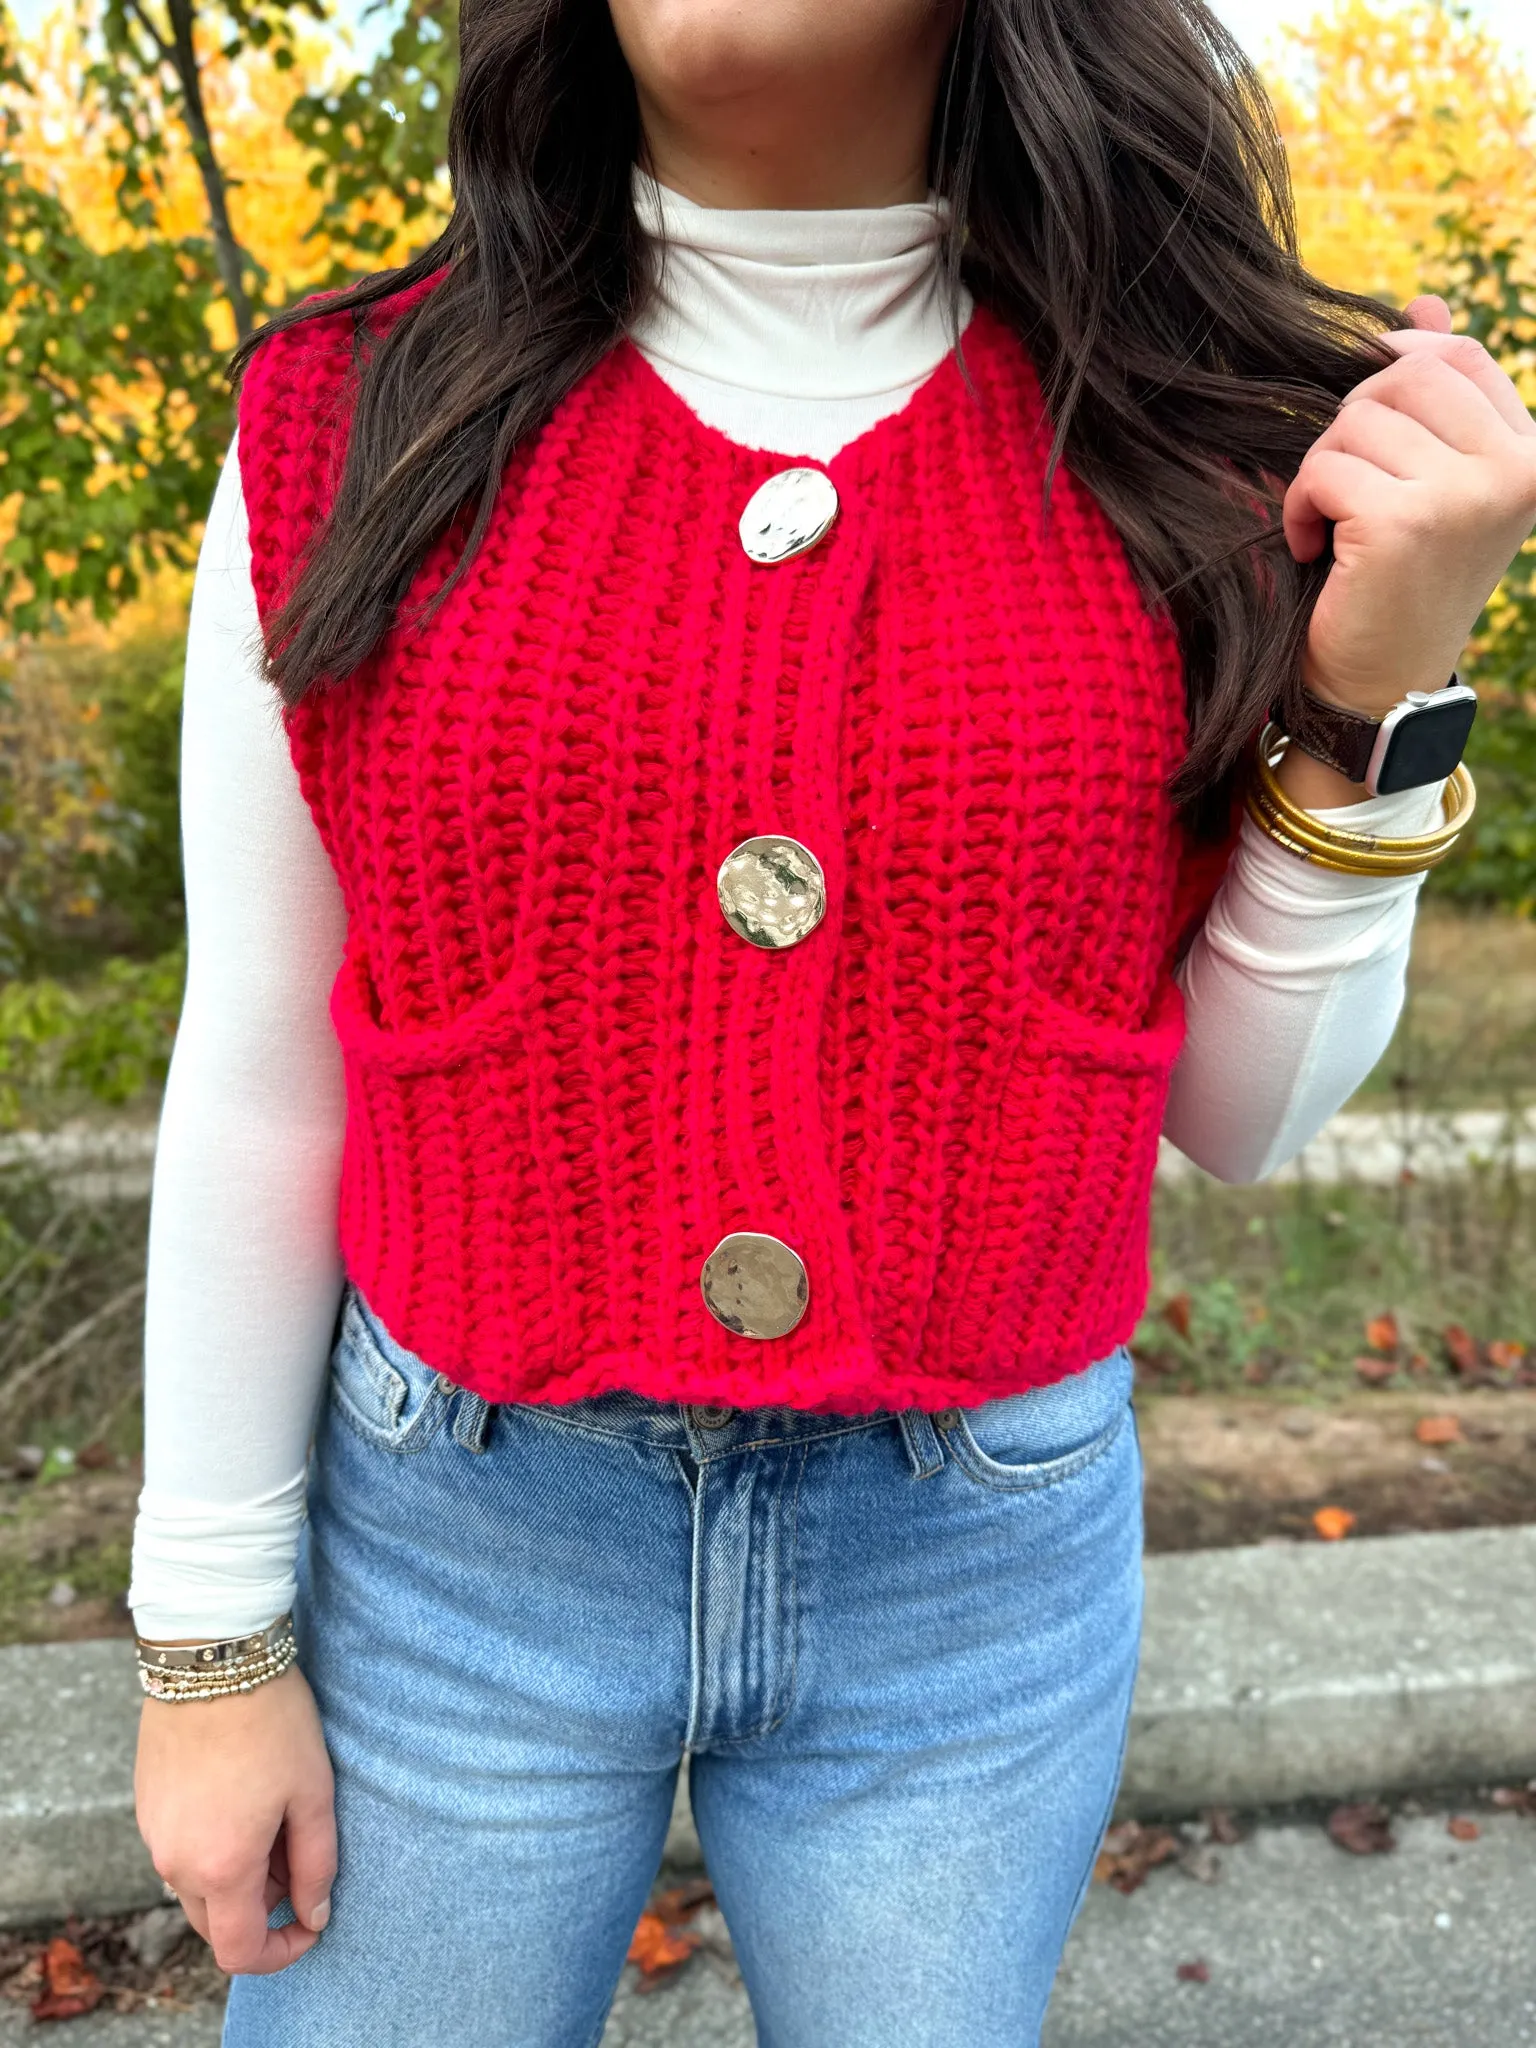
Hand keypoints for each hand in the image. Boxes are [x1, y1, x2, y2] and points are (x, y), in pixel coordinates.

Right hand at [135, 1666, 335, 1975]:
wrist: (213, 1659)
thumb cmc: (272, 1722)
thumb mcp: (312, 1793)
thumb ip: (317, 1865)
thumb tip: (314, 1916)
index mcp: (221, 1868)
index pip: (241, 1951)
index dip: (282, 1952)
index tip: (312, 1922)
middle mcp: (176, 1862)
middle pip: (216, 1925)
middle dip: (262, 1911)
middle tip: (300, 1858)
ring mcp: (153, 1835)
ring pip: (197, 1888)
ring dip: (237, 1879)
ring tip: (275, 1821)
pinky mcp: (146, 1808)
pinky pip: (179, 1852)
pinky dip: (212, 1850)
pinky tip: (243, 1800)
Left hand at [1284, 294, 1535, 719]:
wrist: (1379, 686)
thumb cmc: (1396, 580)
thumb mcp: (1430, 479)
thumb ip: (1436, 395)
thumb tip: (1425, 301)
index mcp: (1532, 455)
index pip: (1458, 355)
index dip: (1396, 360)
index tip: (1360, 412)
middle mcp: (1515, 469)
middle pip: (1403, 375)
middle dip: (1352, 422)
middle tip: (1343, 486)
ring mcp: (1467, 494)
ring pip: (1356, 420)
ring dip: (1322, 470)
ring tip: (1331, 523)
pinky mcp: (1407, 522)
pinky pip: (1324, 468)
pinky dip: (1300, 505)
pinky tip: (1312, 546)